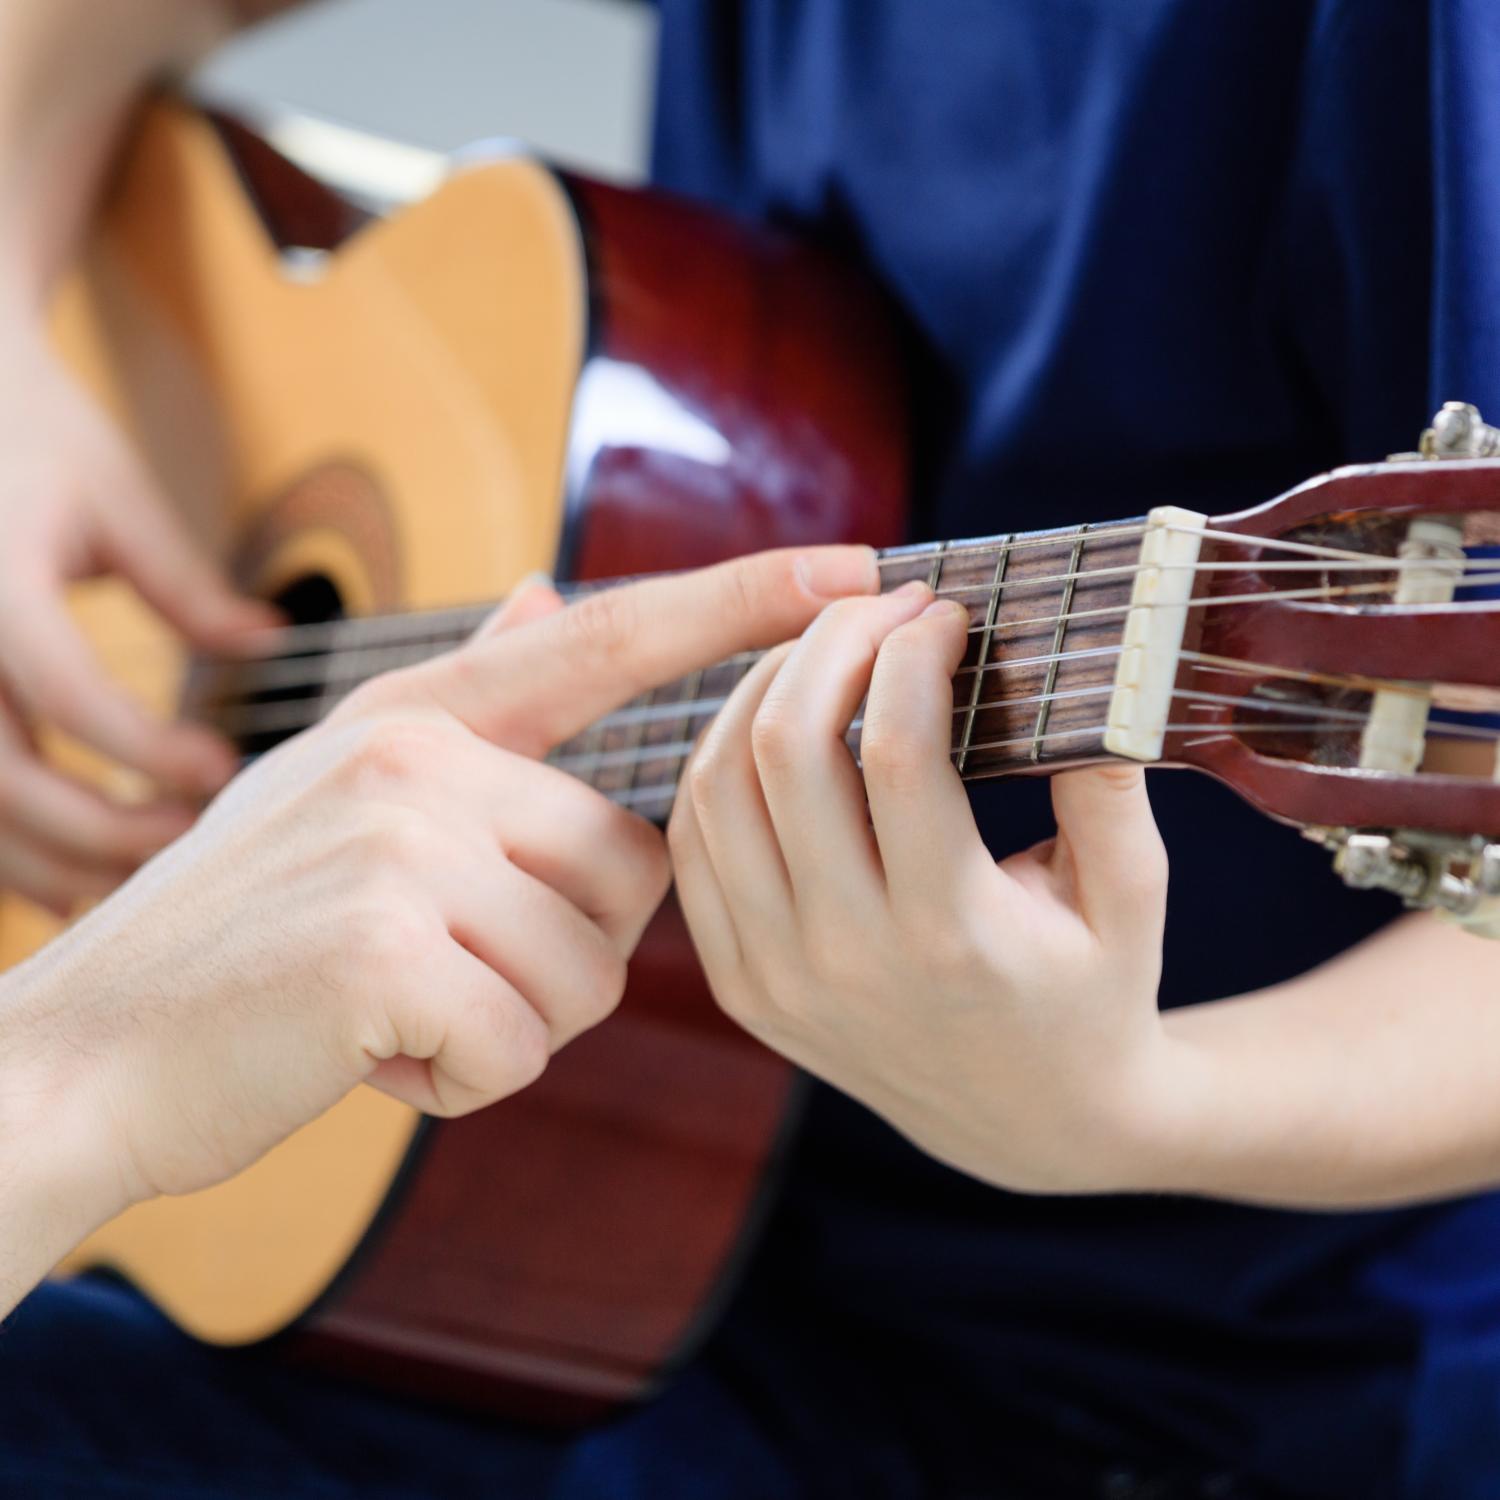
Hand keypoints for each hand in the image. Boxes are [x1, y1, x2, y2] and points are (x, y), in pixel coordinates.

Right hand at [0, 317, 276, 912]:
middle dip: (102, 829)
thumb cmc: (32, 440)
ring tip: (151, 878)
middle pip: (3, 777)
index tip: (224, 774)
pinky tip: (80, 885)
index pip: (62, 688)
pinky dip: (15, 856)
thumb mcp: (113, 495)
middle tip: (196, 843)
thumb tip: (271, 644)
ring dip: (57, 863)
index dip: (143, 747)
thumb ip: (185, 584)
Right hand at [3, 544, 877, 1234]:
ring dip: (509, 1024)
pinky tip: (374, 1055)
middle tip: (441, 972)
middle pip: (623, 871)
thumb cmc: (243, 938)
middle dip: (563, 954)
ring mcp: (399, 847)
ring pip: (585, 969)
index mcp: (419, 720)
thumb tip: (547, 593)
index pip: (609, 640)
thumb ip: (464, 699)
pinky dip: (464, 1081)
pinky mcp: (386, 950)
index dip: (739, 600)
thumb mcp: (344, 788)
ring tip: (396, 1009)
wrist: (89, 1049)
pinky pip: (521, 1042)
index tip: (854, 565)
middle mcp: (417, 760)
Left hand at [669, 586, 1181, 1194]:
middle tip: (878, 601)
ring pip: (716, 786)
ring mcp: (776, 977)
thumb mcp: (1134, 897)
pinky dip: (718, 762)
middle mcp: (844, 959)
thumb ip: (1110, 782)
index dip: (913, 652)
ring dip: (761, 687)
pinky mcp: (740, 984)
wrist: (1027, 1123)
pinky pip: (692, 843)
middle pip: (785, 751)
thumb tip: (1087, 657)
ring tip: (825, 644)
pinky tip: (772, 718)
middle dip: (829, 642)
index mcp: (950, 935)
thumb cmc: (1094, 992)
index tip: (946, 608)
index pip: (896, 751)